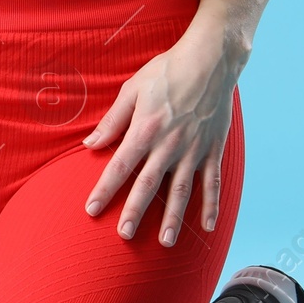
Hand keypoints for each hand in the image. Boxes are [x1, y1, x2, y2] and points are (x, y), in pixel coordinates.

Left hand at [80, 23, 246, 244]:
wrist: (210, 59)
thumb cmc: (167, 70)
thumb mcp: (133, 89)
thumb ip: (113, 120)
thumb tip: (90, 143)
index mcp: (145, 129)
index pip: (120, 166)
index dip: (105, 189)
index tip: (91, 210)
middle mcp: (169, 145)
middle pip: (148, 185)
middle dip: (135, 212)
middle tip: (124, 236)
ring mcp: (194, 149)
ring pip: (182, 191)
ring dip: (173, 219)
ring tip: (165, 242)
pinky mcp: (213, 149)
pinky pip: (212, 182)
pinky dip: (211, 205)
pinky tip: (209, 227)